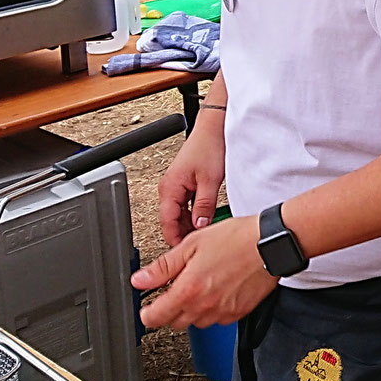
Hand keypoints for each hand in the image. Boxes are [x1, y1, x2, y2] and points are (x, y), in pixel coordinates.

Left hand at [132, 214, 278, 329]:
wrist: (271, 243)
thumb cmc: (236, 239)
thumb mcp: (192, 245)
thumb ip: (163, 267)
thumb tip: (140, 280)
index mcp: (188, 290)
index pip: (155, 318)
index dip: (146, 313)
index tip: (147, 308)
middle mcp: (204, 307)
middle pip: (175, 323)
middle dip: (170, 309)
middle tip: (178, 288)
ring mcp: (222, 312)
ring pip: (196, 322)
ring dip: (192, 309)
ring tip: (202, 285)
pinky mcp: (239, 313)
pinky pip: (218, 319)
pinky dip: (213, 309)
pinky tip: (219, 289)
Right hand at [159, 118, 225, 246]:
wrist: (214, 128)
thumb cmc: (210, 146)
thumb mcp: (210, 180)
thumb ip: (204, 205)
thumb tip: (199, 226)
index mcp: (169, 188)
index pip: (167, 223)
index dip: (176, 240)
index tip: (186, 252)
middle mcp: (169, 188)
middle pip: (171, 221)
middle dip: (184, 234)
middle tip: (199, 246)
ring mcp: (176, 185)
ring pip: (179, 214)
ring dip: (190, 224)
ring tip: (205, 234)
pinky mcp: (185, 183)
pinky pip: (185, 205)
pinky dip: (194, 214)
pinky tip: (207, 218)